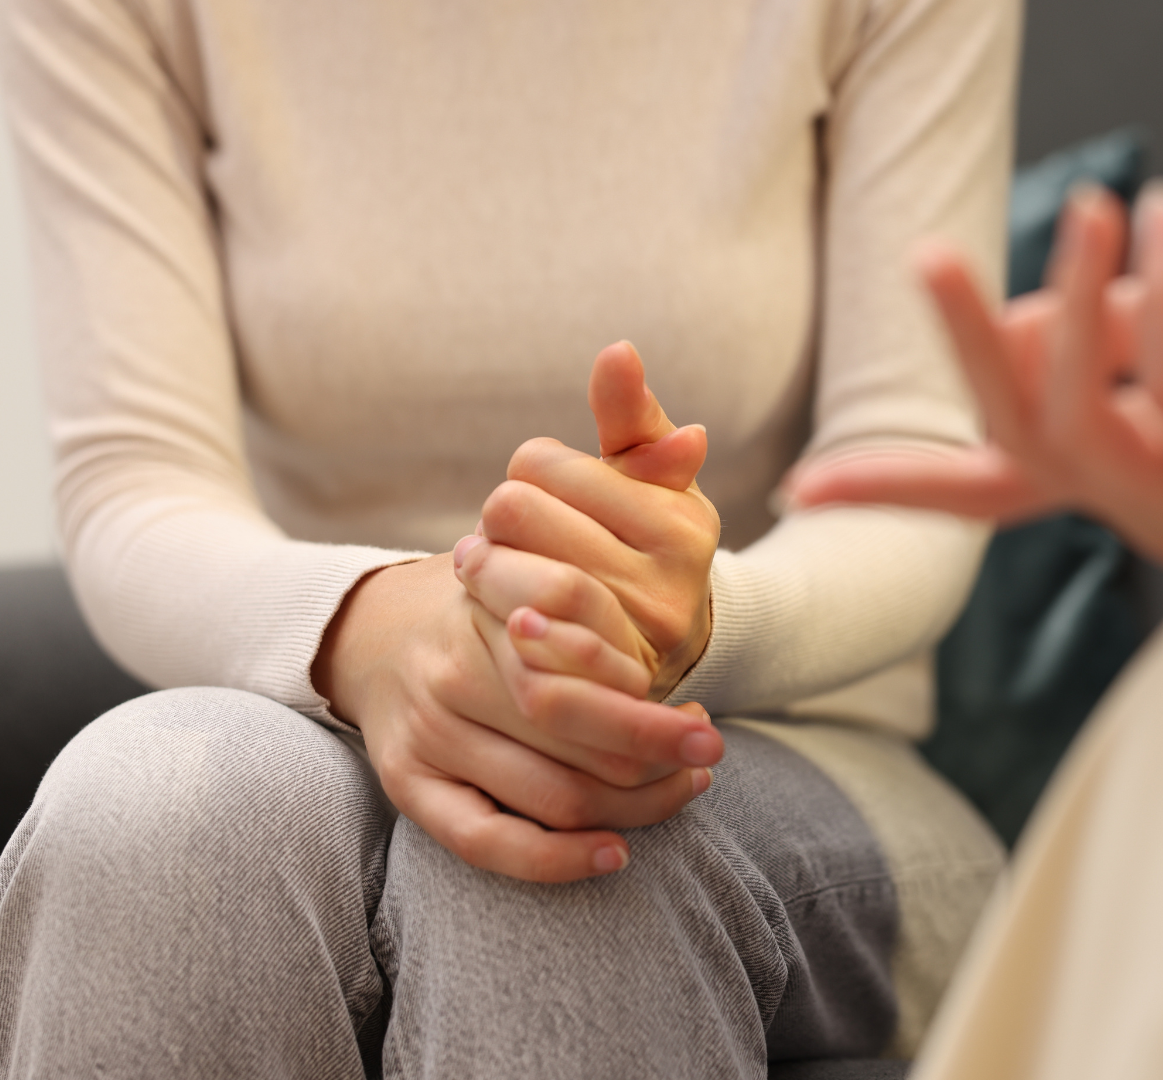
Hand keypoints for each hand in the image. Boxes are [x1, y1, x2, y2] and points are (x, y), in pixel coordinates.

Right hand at [313, 554, 720, 883]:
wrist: (372, 628)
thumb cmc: (483, 608)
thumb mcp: (529, 577)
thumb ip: (588, 606)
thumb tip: (663, 648)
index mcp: (491, 613)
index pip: (588, 674)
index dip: (653, 710)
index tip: (701, 719)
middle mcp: (453, 675)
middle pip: (580, 739)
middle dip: (659, 758)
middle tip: (706, 756)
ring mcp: (427, 735)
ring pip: (553, 795)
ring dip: (635, 805)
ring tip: (680, 789)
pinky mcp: (407, 786)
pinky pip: (487, 842)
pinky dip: (559, 859)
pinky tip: (615, 853)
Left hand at [457, 341, 719, 698]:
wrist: (658, 647)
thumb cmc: (641, 540)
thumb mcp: (646, 478)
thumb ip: (629, 416)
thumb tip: (617, 350)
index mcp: (681, 522)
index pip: (539, 463)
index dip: (527, 472)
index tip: (544, 494)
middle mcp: (671, 584)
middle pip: (514, 511)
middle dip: (500, 518)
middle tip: (509, 535)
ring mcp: (635, 641)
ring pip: (505, 574)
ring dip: (482, 568)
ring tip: (494, 570)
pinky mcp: (595, 688)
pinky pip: (519, 642)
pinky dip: (495, 619)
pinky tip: (502, 616)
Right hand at [794, 181, 1162, 562]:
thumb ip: (1116, 331)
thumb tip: (1018, 332)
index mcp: (1121, 468)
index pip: (986, 489)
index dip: (894, 488)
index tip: (800, 492)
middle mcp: (1140, 500)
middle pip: (1011, 442)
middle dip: (961, 347)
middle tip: (926, 254)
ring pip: (1073, 422)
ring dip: (1071, 304)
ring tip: (1091, 205)